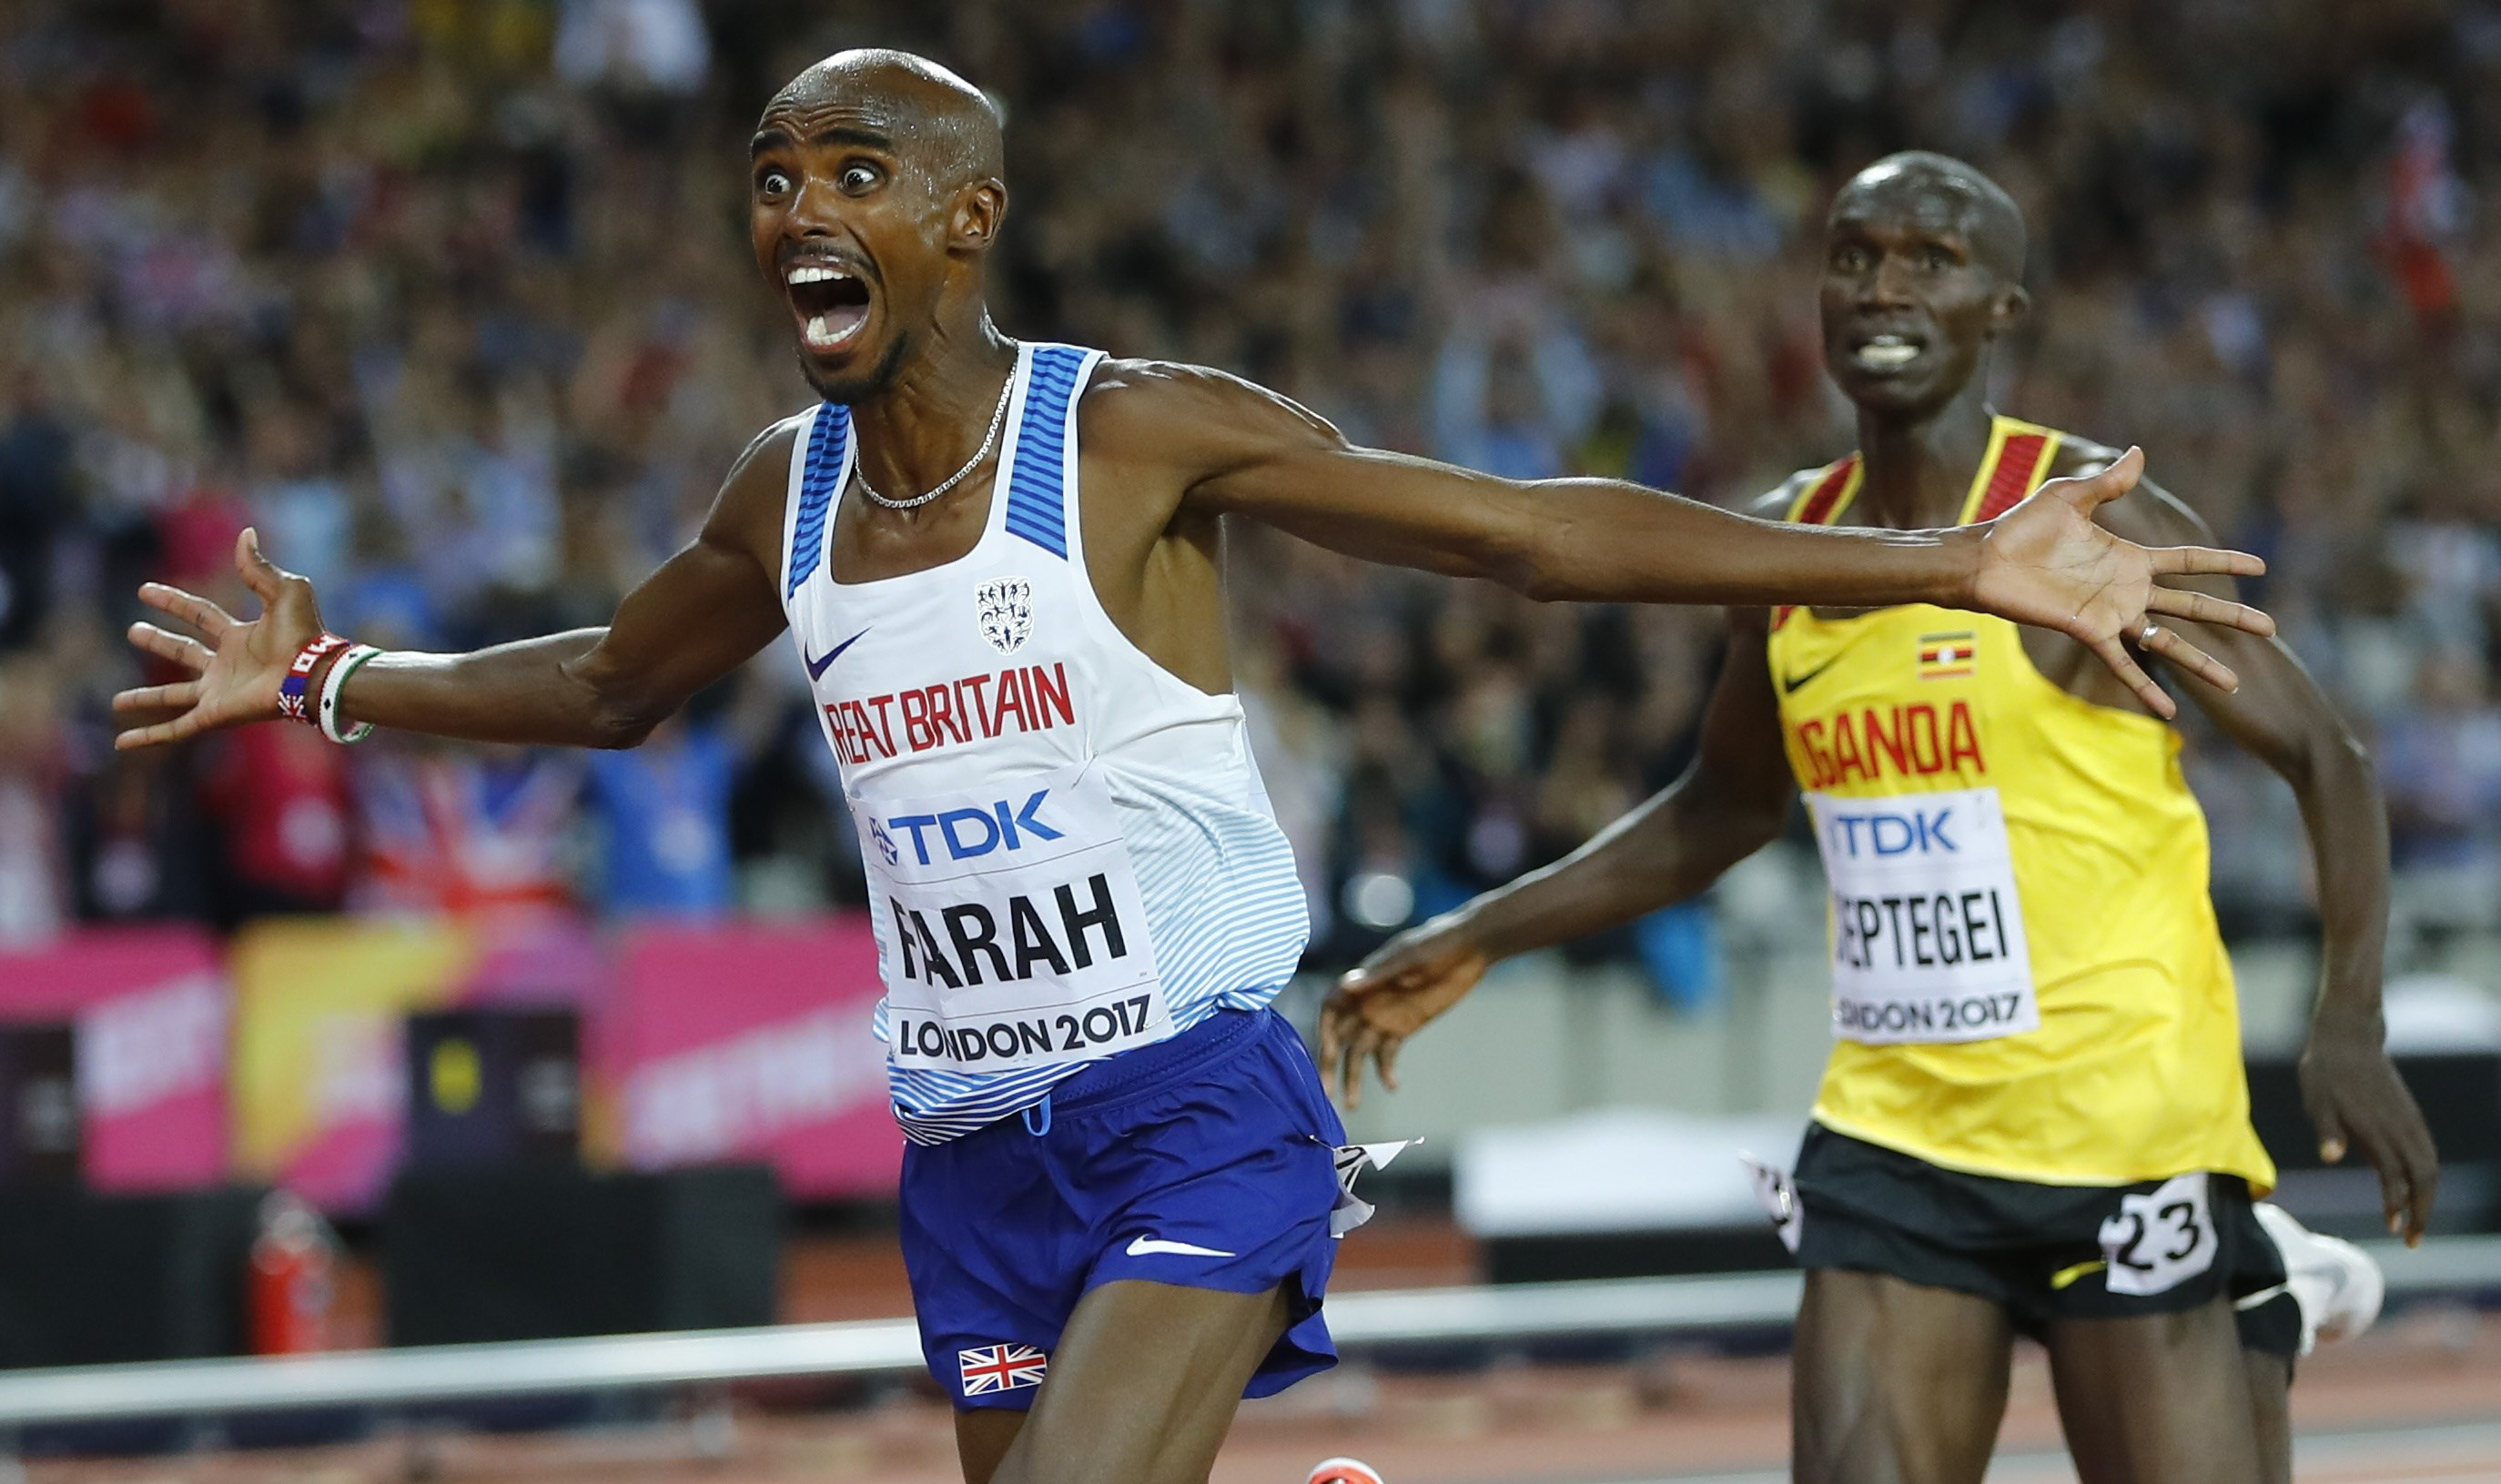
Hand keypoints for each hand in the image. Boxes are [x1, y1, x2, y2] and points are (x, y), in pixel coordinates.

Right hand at [113, 528, 326, 748]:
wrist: (312, 672)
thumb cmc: (304, 633)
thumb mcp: (284, 590)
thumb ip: (259, 567)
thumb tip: (245, 533)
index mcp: (240, 636)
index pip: (200, 615)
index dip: (173, 602)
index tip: (143, 590)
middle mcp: (226, 665)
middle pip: (184, 653)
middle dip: (158, 643)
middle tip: (132, 632)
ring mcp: (219, 692)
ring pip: (173, 695)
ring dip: (145, 698)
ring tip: (117, 701)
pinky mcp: (214, 715)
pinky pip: (175, 729)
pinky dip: (149, 736)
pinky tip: (123, 743)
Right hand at [1321, 912, 1489, 1109]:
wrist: (1469, 947)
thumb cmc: (1435, 942)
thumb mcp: (1408, 956)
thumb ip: (1379, 973)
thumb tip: (1347, 985)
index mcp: (1362, 981)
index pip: (1331, 1010)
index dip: (1324, 1031)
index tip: (1326, 1053)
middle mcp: (1367, 1002)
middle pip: (1341, 1037)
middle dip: (1332, 1064)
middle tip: (1328, 1093)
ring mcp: (1385, 1017)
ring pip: (1361, 1052)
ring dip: (1355, 1077)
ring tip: (1353, 1105)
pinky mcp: (1405, 1027)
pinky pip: (1388, 1054)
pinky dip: (1386, 1071)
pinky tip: (1392, 1085)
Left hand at [1971, 447, 2274, 718]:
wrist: (1985, 559)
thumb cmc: (2022, 527)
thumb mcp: (2070, 497)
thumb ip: (2108, 482)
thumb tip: (2139, 451)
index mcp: (2130, 557)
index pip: (2189, 560)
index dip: (2225, 562)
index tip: (2262, 566)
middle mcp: (2128, 589)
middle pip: (2192, 604)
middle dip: (2231, 616)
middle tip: (2271, 628)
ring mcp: (2112, 614)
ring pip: (2168, 642)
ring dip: (2201, 662)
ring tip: (2234, 683)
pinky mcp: (2089, 632)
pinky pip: (2124, 666)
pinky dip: (2146, 688)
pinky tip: (2171, 713)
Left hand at [2299, 1014, 2438, 1244]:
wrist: (2348, 1037)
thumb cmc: (2324, 1071)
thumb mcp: (2316, 1098)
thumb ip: (2327, 1129)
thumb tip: (2330, 1156)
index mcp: (2376, 1127)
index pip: (2396, 1175)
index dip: (2398, 1204)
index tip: (2392, 1228)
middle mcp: (2400, 1127)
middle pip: (2425, 1177)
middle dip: (2423, 1211)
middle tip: (2412, 1240)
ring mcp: (2409, 1121)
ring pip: (2430, 1166)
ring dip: (2427, 1198)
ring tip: (2415, 1224)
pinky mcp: (2410, 1116)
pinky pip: (2427, 1153)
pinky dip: (2426, 1178)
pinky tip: (2414, 1193)